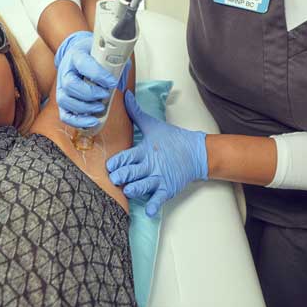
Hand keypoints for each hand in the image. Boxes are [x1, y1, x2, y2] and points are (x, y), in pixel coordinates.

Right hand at [54, 30, 129, 127]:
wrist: (82, 55)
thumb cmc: (95, 55)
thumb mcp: (105, 51)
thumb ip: (114, 61)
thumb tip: (122, 73)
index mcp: (76, 55)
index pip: (82, 63)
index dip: (98, 74)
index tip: (112, 82)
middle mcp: (65, 71)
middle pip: (70, 85)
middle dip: (90, 93)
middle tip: (105, 95)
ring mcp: (61, 87)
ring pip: (65, 101)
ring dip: (84, 108)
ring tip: (100, 108)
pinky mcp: (63, 101)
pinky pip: (65, 115)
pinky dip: (78, 121)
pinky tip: (92, 121)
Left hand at [106, 90, 207, 216]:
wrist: (196, 152)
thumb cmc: (172, 139)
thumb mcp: (152, 125)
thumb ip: (136, 113)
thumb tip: (125, 96)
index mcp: (144, 150)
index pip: (124, 157)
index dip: (115, 163)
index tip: (110, 165)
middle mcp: (150, 165)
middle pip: (129, 173)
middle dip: (119, 177)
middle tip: (114, 178)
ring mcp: (159, 178)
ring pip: (141, 186)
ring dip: (133, 190)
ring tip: (128, 190)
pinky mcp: (168, 188)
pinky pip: (158, 199)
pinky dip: (153, 206)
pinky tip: (149, 210)